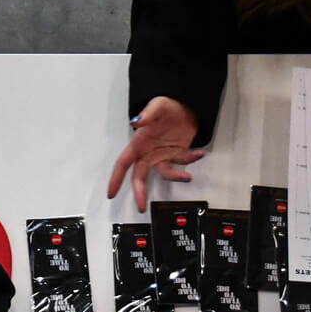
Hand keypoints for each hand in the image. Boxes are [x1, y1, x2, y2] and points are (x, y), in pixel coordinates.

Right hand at [106, 97, 203, 211]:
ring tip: (187, 177)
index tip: (111, 193)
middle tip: (141, 206)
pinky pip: (183, 162)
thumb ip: (146, 116)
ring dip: (176, 177)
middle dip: (139, 192)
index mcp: (139, 143)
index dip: (116, 178)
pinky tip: (199, 153)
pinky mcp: (177, 154)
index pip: (123, 163)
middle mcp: (149, 152)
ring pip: (165, 173)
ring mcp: (163, 155)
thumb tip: (135, 122)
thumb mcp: (157, 107)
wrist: (185, 106)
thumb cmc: (167, 106)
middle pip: (139, 176)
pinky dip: (191, 159)